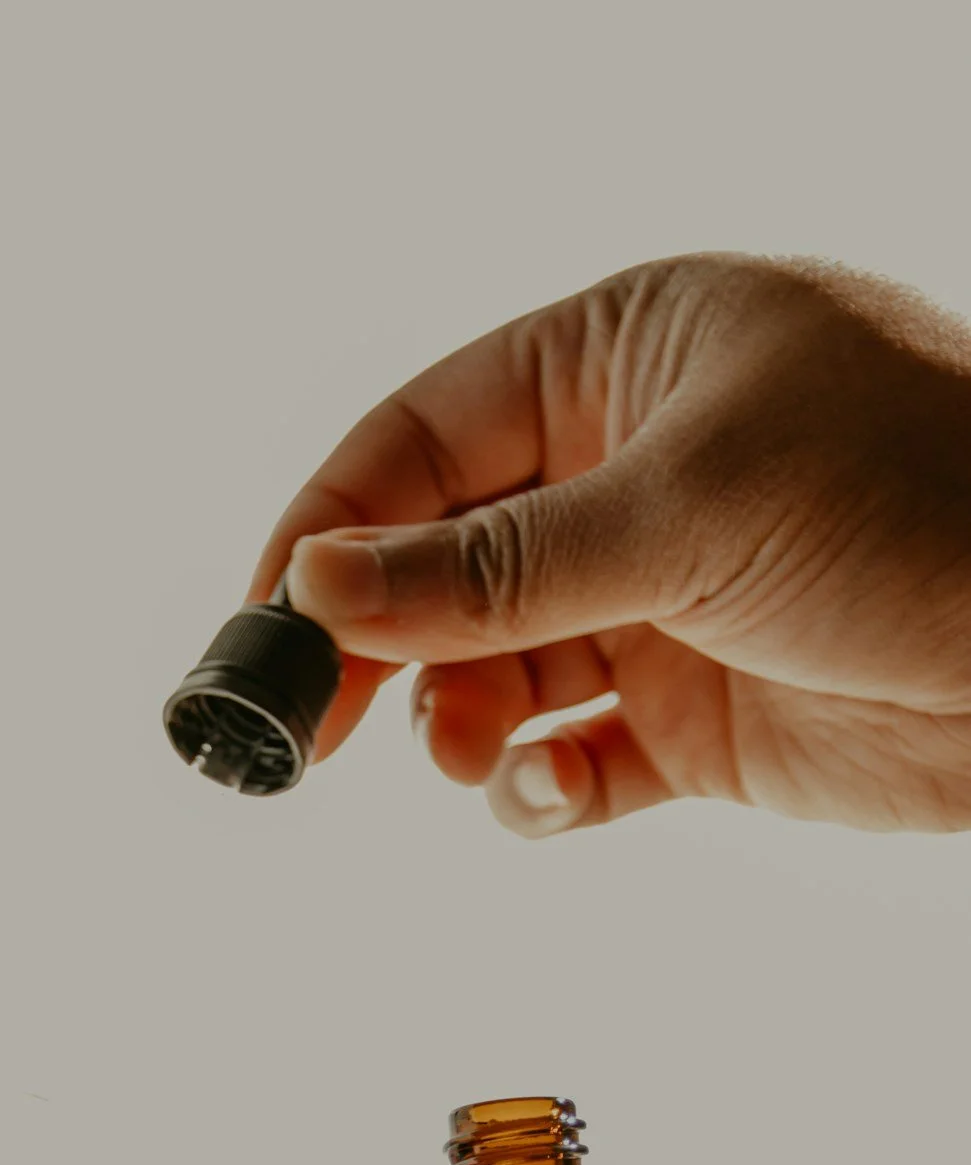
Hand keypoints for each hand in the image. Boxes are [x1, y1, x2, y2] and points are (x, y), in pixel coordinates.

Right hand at [255, 256, 970, 835]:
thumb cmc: (920, 504)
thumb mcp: (686, 511)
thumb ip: (491, 567)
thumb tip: (317, 588)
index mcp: (623, 360)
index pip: (422, 439)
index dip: (329, 530)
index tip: (266, 628)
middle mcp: (631, 477)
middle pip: (439, 564)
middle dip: (379, 648)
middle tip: (319, 732)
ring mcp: (661, 600)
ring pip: (493, 674)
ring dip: (461, 725)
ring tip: (474, 758)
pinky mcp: (695, 718)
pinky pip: (571, 761)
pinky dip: (540, 791)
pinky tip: (553, 796)